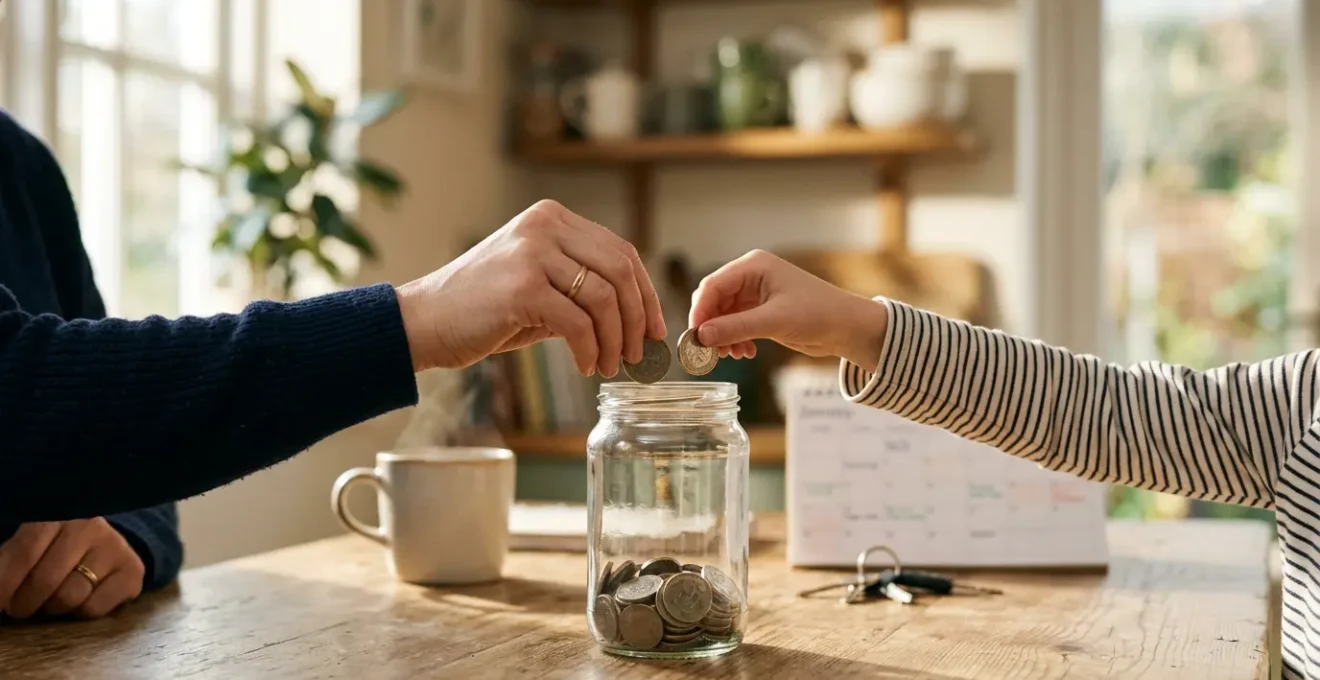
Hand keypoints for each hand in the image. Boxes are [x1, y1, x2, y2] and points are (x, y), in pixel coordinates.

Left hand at [0, 519, 144, 619]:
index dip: (4, 583)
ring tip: (50, 601)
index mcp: (60, 514)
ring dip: (51, 608)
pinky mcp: (133, 572)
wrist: (106, 543)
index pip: (25, 552)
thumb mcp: (31, 543)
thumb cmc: (57, 545)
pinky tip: (80, 598)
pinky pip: (94, 608)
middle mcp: (91, 526)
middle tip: (18, 608)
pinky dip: (80, 611)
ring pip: (69, 597)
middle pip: (46, 579)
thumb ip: (9, 562)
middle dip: (24, 603)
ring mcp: (116, 548)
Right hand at [395, 200, 666, 377]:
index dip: (646, 292)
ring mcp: (532, 254)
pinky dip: (590, 350)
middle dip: (637, 318)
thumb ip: (580, 289)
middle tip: (638, 353)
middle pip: (620, 270)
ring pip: (603, 298)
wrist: (422, 322)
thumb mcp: (537, 286)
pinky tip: (585, 366)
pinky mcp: (521, 288)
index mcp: (551, 218)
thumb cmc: (481, 310)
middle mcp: (544, 226)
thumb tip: (636, 320)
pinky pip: (578, 323)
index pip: (620, 251)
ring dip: (615, 340)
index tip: (655, 328)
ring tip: (609, 365)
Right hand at [689, 250, 888, 367]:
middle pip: (714, 300)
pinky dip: (735, 339)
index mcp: (754, 266)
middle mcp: (751, 277)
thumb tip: (700, 336)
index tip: (694, 336)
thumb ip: (735, 328)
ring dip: (722, 336)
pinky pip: (735, 325)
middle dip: (710, 326)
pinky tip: (744, 352)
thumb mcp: (774, 321)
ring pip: (722, 315)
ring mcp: (755, 295)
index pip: (713, 285)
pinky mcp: (761, 312)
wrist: (848, 328)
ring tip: (731, 354)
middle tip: (708, 350)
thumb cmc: (819, 314)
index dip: (700, 311)